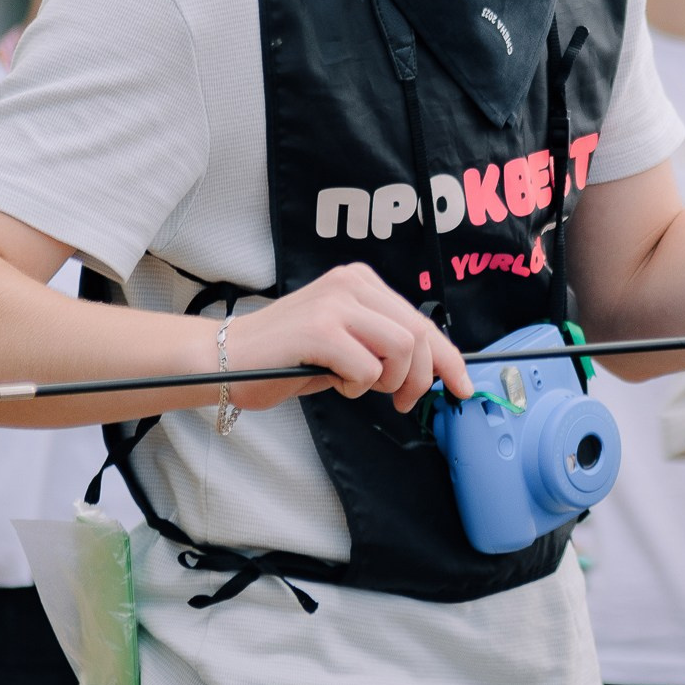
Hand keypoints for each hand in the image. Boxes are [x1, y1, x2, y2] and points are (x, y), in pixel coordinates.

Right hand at [222, 264, 473, 410]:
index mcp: (360, 282)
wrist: (221, 358)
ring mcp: (336, 304)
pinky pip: (367, 369)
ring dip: (387, 382)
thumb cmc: (286, 357)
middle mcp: (351, 283)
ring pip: (402, 349)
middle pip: (419, 335)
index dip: (448, 357)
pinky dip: (357, 386)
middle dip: (422, 378)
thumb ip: (384, 345)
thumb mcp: (346, 344)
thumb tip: (433, 368)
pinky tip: (332, 381)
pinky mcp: (320, 329)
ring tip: (356, 386)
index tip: (463, 385)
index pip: (421, 321)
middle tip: (403, 402)